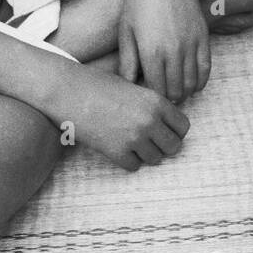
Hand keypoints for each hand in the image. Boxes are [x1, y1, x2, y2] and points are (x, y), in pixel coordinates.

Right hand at [53, 64, 189, 170]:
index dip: (174, 130)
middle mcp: (150, 121)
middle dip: (163, 146)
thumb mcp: (134, 87)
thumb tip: (168, 124)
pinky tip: (117, 147)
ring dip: (145, 154)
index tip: (163, 131)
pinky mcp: (116, 152)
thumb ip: (153, 105)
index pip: (183, 127)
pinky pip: (133, 166)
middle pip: (174, 147)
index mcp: (157, 101)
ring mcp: (134, 138)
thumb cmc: (100, 85)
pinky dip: (127, 160)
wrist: (69, 91)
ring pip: (155, 159)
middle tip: (149, 141)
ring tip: (130, 142)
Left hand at [119, 0, 210, 102]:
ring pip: (191, 83)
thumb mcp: (126, 32)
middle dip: (168, 97)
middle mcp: (174, 50)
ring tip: (174, 91)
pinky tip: (192, 84)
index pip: (156, 91)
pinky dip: (200, 80)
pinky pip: (206, 67)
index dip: (152, 97)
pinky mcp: (203, 34)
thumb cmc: (136, 0)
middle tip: (160, 95)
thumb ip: (128, 63)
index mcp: (151, 52)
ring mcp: (191, 42)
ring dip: (183, 91)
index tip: (147, 95)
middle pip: (175, 90)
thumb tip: (129, 86)